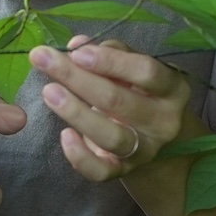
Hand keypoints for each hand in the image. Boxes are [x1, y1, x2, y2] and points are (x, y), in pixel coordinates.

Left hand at [29, 35, 190, 182]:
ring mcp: (145, 150)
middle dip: (77, 78)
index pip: (145, 72)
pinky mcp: (124, 171)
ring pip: (111, 136)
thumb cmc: (137, 89)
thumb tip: (77, 44)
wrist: (150, 135)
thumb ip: (108, 51)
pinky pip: (102, 171)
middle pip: (119, 101)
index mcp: (172, 88)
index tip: (77, 52)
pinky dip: (81, 156)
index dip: (110, 61)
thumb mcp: (132, 65)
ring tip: (49, 91)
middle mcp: (163, 121)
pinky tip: (64, 135)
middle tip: (43, 59)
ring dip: (76, 113)